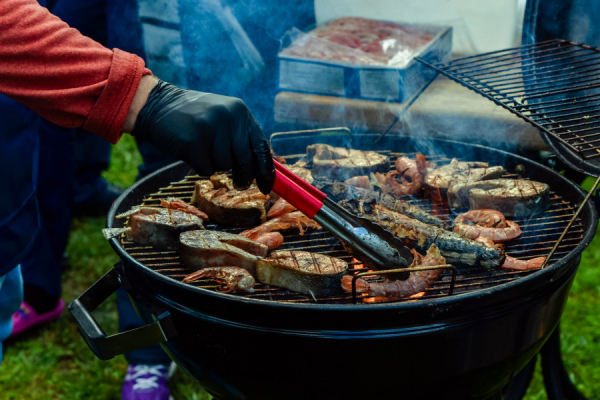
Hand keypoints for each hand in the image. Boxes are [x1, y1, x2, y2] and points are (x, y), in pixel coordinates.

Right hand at [131, 79, 274, 193]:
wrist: (157, 105)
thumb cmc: (193, 116)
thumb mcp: (223, 116)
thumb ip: (241, 137)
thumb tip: (260, 170)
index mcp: (240, 111)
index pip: (261, 146)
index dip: (266, 170)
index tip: (268, 186)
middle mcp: (228, 117)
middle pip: (245, 160)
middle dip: (244, 176)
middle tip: (240, 183)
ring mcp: (211, 129)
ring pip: (225, 166)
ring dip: (215, 166)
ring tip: (203, 150)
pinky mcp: (193, 142)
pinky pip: (206, 169)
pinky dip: (200, 167)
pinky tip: (191, 152)